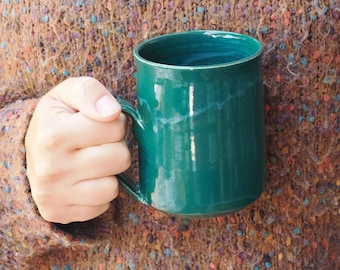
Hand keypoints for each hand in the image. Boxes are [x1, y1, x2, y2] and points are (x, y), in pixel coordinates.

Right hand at [25, 77, 130, 223]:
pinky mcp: (59, 213)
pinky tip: (85, 180)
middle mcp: (51, 168)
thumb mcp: (68, 94)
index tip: (99, 124)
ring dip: (109, 172)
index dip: (114, 123)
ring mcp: (54, 195)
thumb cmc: (57, 120)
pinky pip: (104, 205)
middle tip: (98, 144)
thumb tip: (112, 112)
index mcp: (53, 135)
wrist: (30, 153)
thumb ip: (90, 92)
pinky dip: (100, 191)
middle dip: (115, 147)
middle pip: (120, 158)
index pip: (115, 127)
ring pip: (114, 186)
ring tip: (92, 161)